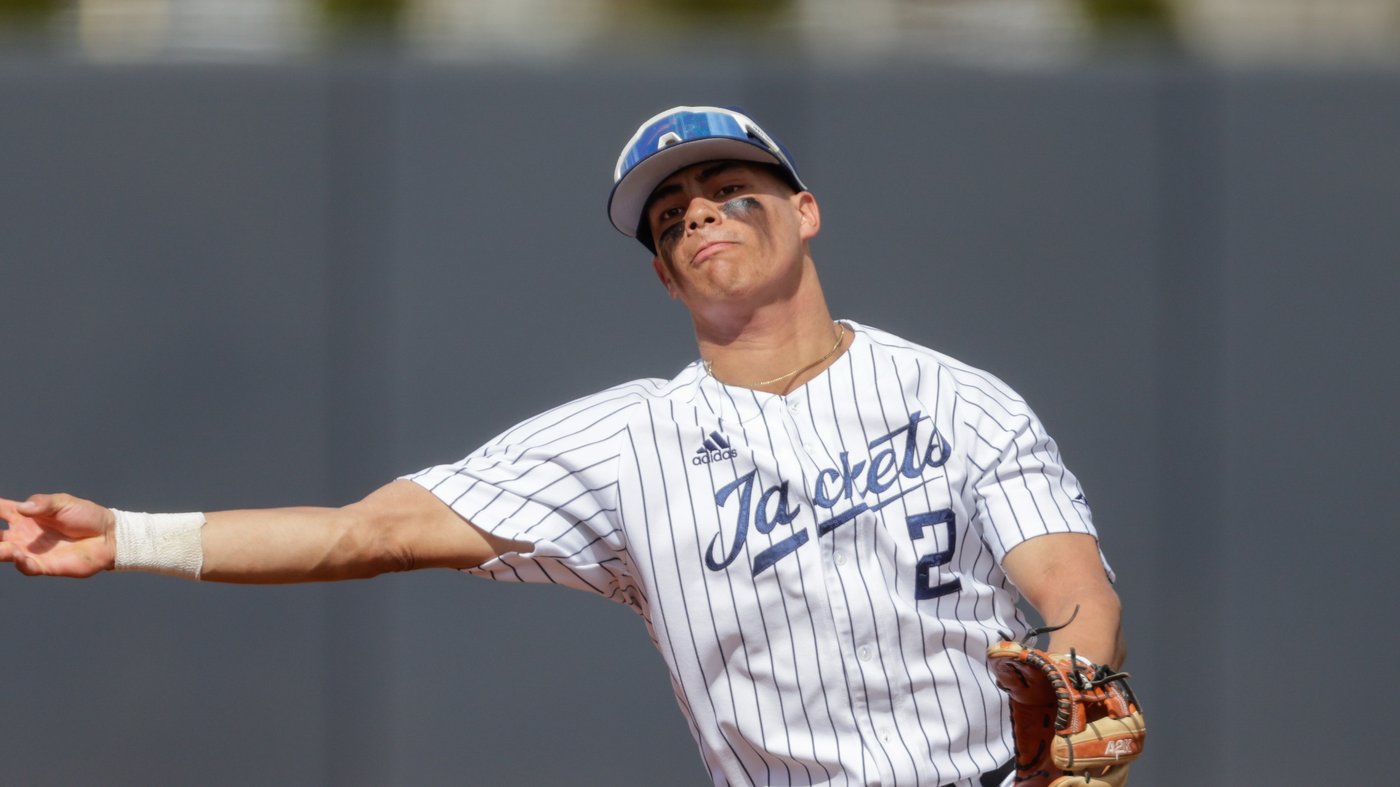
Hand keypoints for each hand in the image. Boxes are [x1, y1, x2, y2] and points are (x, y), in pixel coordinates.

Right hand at [0, 493, 116, 576]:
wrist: (108, 536)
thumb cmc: (86, 516)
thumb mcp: (64, 503)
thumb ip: (43, 504)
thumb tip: (22, 508)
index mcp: (26, 515)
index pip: (0, 510)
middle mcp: (23, 534)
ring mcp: (31, 550)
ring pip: (5, 552)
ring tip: (1, 547)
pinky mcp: (44, 565)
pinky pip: (26, 567)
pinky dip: (20, 562)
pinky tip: (18, 555)